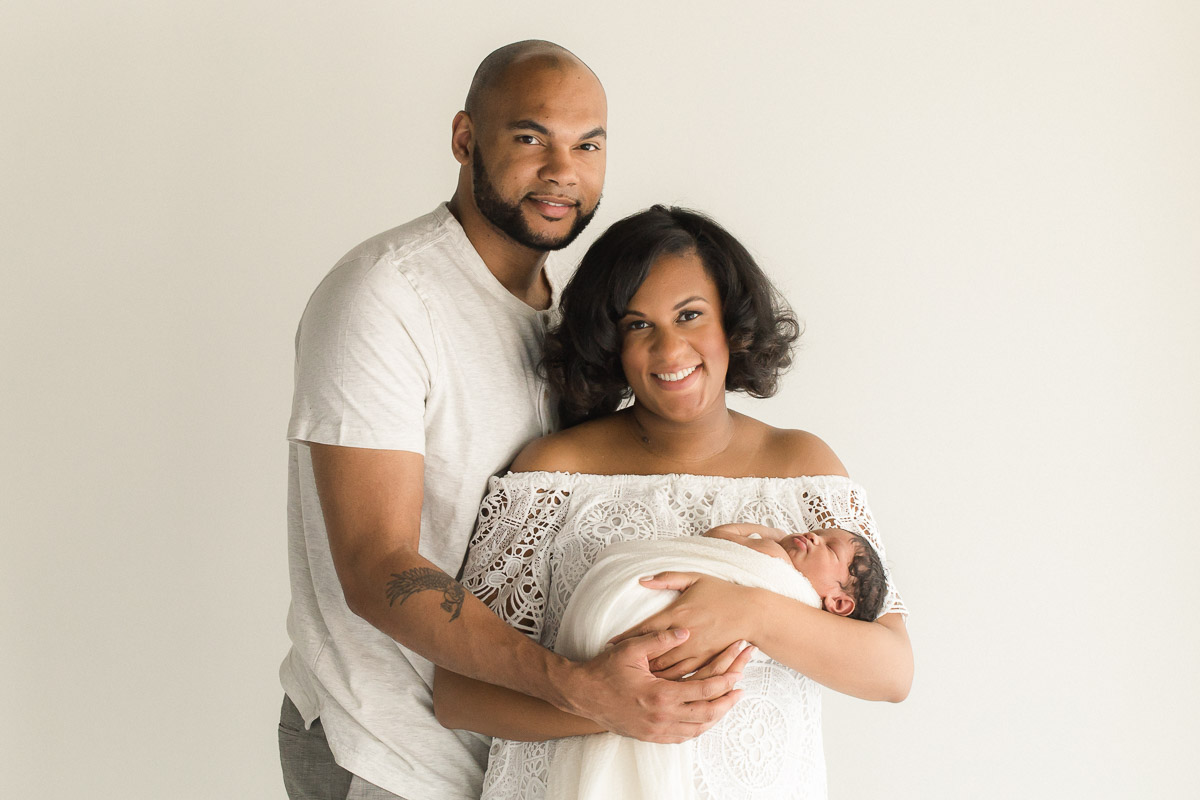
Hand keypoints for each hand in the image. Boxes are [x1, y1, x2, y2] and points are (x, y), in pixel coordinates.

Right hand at [565, 629, 743, 743]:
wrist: (581, 695)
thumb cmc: (604, 671)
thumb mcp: (631, 649)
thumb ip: (660, 638)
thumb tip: (685, 631)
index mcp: (661, 695)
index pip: (704, 690)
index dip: (725, 681)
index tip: (738, 672)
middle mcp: (662, 717)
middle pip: (708, 713)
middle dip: (728, 701)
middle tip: (742, 690)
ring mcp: (656, 730)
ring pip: (698, 729)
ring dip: (716, 716)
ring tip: (728, 703)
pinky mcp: (650, 736)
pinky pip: (683, 737)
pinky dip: (699, 728)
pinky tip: (705, 718)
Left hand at [610, 572, 756, 678]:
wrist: (751, 611)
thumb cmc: (721, 592)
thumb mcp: (693, 578)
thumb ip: (667, 578)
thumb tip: (642, 580)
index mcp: (677, 614)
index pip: (644, 629)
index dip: (625, 637)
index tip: (609, 644)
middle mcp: (684, 635)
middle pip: (651, 653)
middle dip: (634, 661)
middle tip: (616, 667)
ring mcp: (695, 651)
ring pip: (666, 669)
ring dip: (649, 675)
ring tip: (632, 680)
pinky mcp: (705, 661)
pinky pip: (684, 676)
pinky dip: (669, 682)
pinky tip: (658, 686)